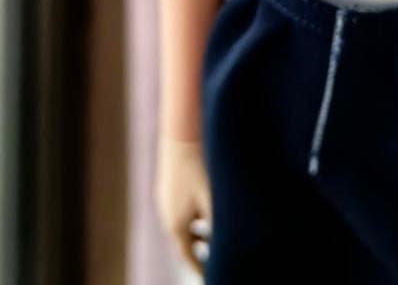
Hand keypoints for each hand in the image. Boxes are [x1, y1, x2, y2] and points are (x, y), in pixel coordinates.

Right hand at [153, 134, 212, 274]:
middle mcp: (166, 216)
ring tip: (211, 234)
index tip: (209, 276)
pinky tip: (202, 207)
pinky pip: (177, 209)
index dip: (199, 267)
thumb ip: (217, 223)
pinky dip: (190, 216)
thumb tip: (225, 242)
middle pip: (184, 241)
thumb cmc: (200, 166)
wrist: (181, 135)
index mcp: (177, 225)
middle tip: (214, 257)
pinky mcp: (165, 187)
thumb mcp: (213, 198)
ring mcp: (163, 201)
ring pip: (181, 224)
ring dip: (195, 231)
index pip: (188, 256)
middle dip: (199, 249)